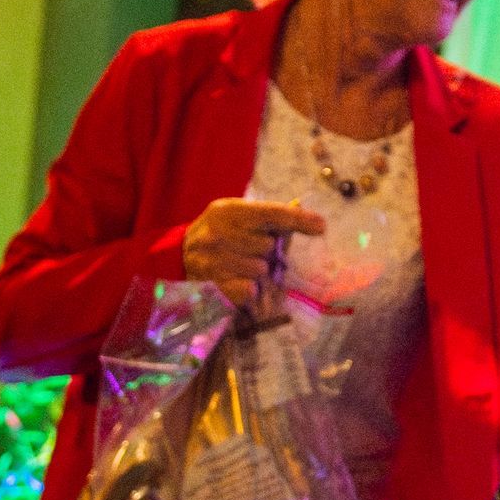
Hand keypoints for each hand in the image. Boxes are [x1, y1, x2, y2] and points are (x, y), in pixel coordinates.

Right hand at [184, 198, 331, 308]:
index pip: (270, 214)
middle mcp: (218, 232)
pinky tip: (235, 279)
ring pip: (260, 269)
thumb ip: (270, 217)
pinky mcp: (212, 284)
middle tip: (248, 248)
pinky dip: (248, 287)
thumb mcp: (238, 216)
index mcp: (229, 210)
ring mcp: (213, 259)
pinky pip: (249, 289)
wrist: (178, 254)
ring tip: (239, 264)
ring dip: (256, 270)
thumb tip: (310, 217)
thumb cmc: (220, 232)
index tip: (321, 227)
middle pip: (268, 246)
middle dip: (264, 249)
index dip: (297, 220)